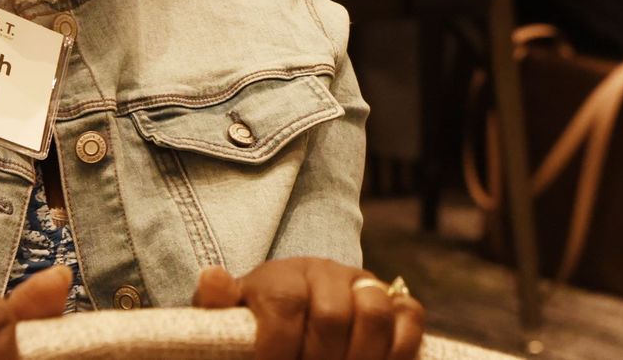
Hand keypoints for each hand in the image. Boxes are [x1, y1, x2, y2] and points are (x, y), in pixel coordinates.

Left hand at [193, 259, 422, 359]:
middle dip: (320, 359)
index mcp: (282, 276)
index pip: (285, 304)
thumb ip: (218, 303)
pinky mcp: (394, 299)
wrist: (296, 303)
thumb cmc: (259, 318)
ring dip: (360, 357)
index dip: (279, 348)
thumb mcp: (233, 315)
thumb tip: (211, 278)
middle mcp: (325, 272)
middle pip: (333, 315)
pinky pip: (410, 317)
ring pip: (375, 314)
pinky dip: (399, 349)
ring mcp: (363, 284)